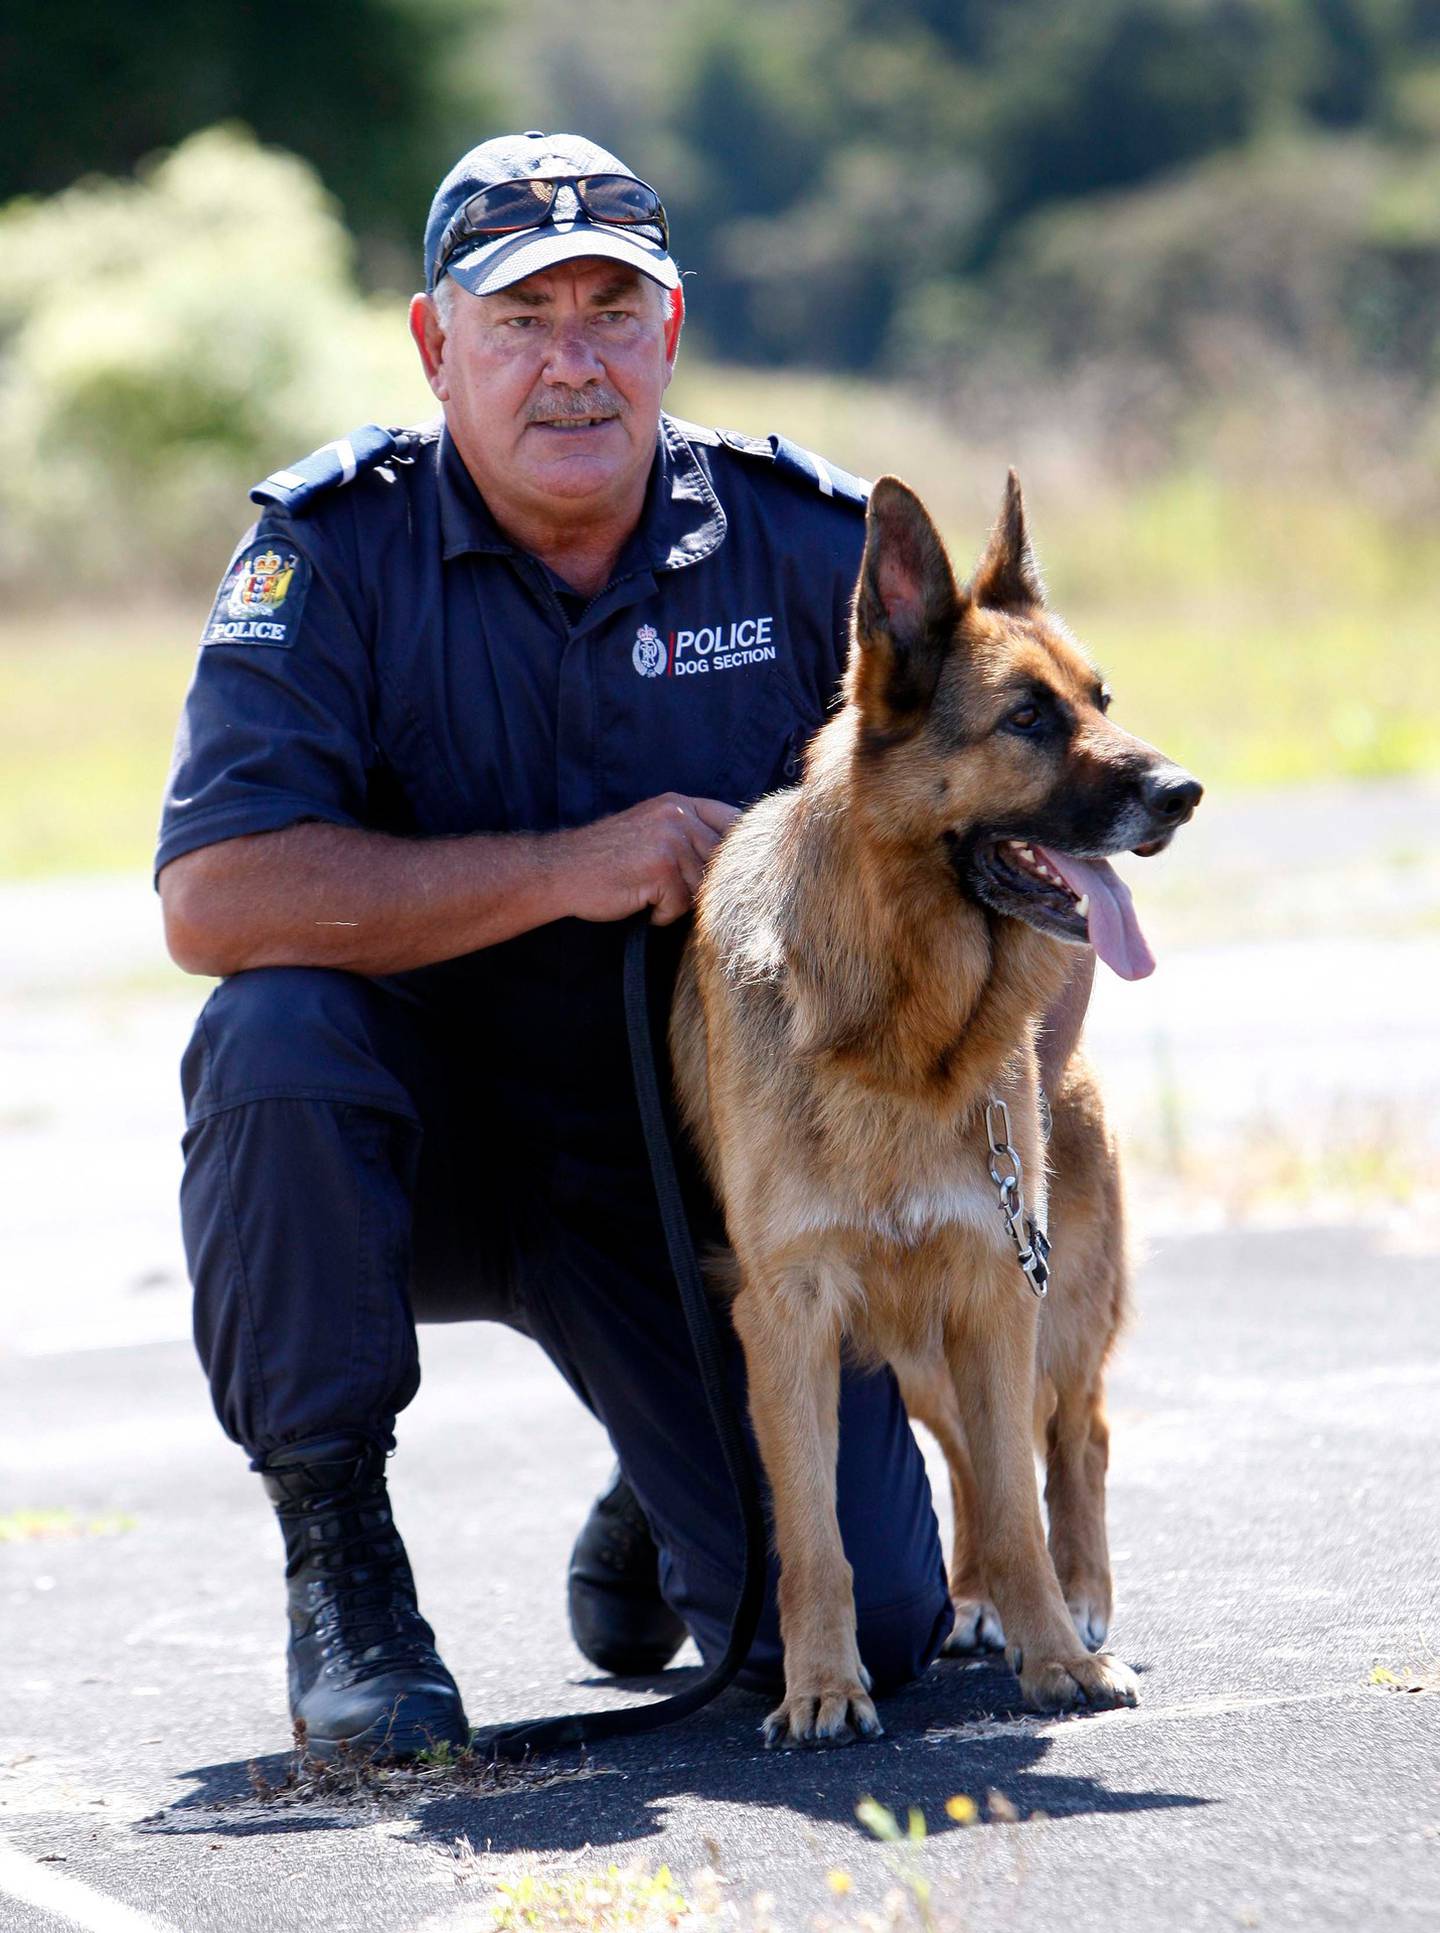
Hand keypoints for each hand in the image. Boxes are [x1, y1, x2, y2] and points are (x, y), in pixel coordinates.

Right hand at [551, 793, 740, 925]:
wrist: (562, 870)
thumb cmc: (606, 857)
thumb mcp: (651, 828)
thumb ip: (689, 833)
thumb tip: (737, 858)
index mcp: (678, 804)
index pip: (732, 821)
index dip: (739, 850)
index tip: (732, 871)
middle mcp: (678, 817)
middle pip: (721, 861)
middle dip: (702, 883)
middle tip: (672, 890)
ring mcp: (671, 841)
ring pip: (702, 887)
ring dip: (678, 901)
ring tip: (648, 893)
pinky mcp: (662, 870)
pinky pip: (680, 905)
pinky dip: (661, 914)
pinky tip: (640, 903)